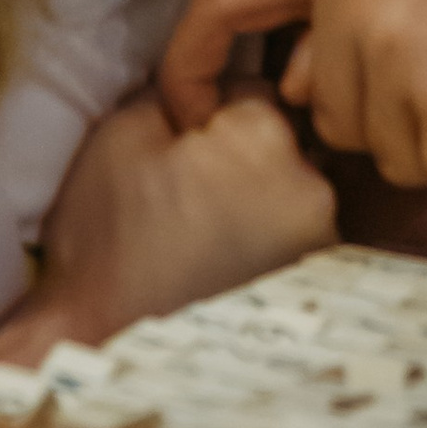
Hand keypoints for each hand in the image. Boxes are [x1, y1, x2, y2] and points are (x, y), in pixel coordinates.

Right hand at [0, 86, 337, 378]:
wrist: (105, 348)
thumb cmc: (110, 241)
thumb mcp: (124, 134)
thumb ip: (178, 89)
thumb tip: (204, 79)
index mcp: (264, 135)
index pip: (253, 87)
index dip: (210, 112)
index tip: (182, 142)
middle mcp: (311, 183)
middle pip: (281, 139)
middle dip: (243, 153)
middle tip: (191, 189)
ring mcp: (321, 242)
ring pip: (292, 189)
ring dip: (260, 197)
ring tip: (205, 233)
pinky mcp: (318, 290)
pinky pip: (297, 238)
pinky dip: (269, 242)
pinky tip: (225, 264)